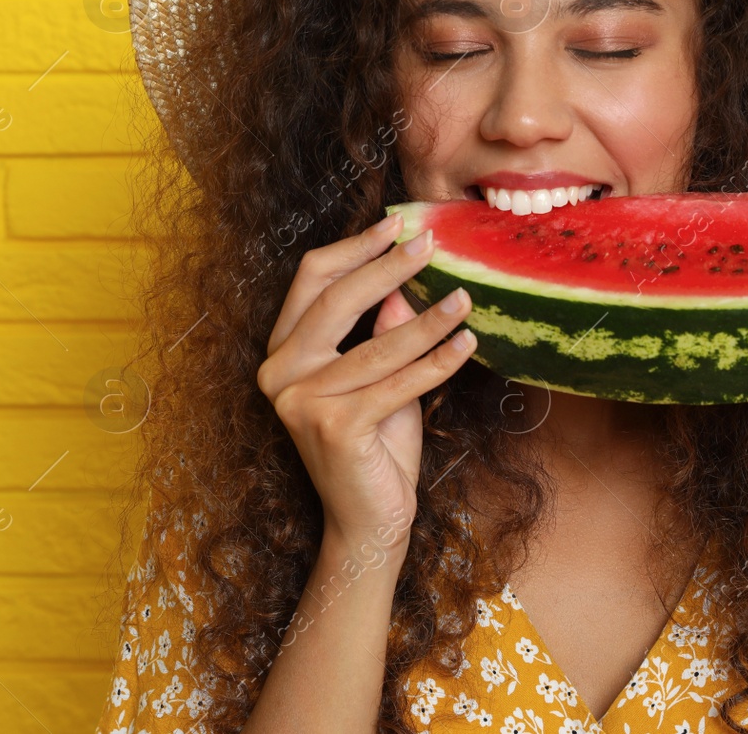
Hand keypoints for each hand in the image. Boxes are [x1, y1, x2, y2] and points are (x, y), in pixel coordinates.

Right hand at [257, 213, 475, 556]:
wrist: (370, 523)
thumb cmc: (376, 447)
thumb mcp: (381, 378)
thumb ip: (382, 332)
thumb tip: (401, 282)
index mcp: (282, 353)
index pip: (311, 281)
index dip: (355, 248)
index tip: (398, 224)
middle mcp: (279, 374)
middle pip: (335, 300)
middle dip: (387, 268)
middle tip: (430, 246)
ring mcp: (300, 402)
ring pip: (376, 344)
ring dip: (428, 318)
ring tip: (465, 299)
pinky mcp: (334, 428)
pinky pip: (398, 383)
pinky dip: (438, 362)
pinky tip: (468, 344)